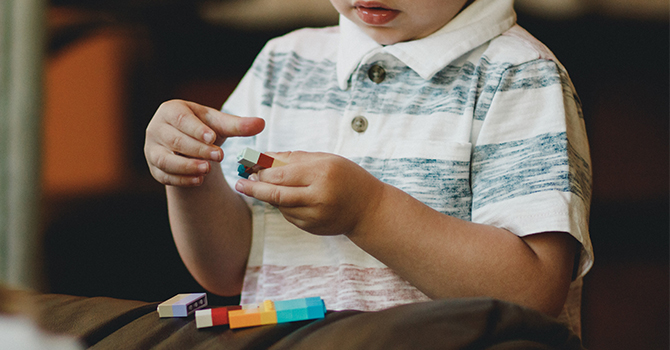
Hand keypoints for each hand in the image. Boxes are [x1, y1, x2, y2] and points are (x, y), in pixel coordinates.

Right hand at [144, 100, 264, 185]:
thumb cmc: (204, 129)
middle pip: (174, 140)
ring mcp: (152, 149)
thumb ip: (238, 125)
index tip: (212, 137)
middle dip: (197, 149)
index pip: (181, 119)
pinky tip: (198, 181)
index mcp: (171, 110)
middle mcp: (156, 128)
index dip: (196, 129)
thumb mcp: (220, 125)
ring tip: (207, 170)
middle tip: (218, 156)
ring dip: (186, 166)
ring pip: (165, 159)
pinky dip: (181, 179)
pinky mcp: (154, 168)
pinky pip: (164, 175)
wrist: (189, 145)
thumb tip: (261, 123)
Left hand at [234, 152, 385, 235]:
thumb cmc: (347, 177)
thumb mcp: (326, 160)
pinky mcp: (312, 228)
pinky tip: (286, 197)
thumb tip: (264, 157)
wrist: (369, 209)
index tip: (247, 166)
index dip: (261, 170)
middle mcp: (318, 196)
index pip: (281, 173)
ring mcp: (315, 216)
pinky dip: (283, 205)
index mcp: (322, 173)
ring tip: (260, 186)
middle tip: (241, 182)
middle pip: (275, 194)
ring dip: (267, 196)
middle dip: (254, 188)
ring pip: (279, 206)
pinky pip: (288, 215)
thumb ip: (294, 158)